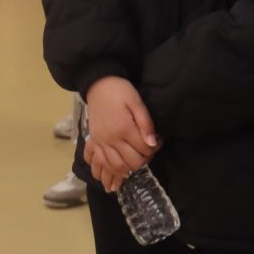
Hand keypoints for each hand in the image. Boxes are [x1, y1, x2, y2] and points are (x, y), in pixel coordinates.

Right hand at [81, 76, 158, 192]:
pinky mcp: (95, 141)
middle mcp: (111, 139)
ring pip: (117, 166)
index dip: (155, 148)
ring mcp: (101, 141)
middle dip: (144, 159)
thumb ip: (145, 123)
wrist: (97, 84)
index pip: (144, 149)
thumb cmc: (120, 90)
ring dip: (130, 168)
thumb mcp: (136, 101)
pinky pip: (102, 162)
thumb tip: (153, 143)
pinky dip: (111, 169)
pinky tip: (120, 169)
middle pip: (132, 161)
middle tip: (149, 150)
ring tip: (137, 159)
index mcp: (124, 128)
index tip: (158, 140)